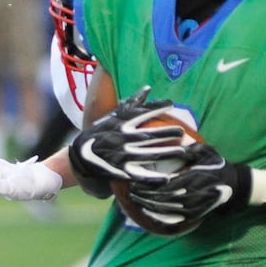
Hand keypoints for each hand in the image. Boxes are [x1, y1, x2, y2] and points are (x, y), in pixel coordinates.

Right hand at [67, 87, 183, 195]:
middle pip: (150, 136)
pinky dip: (154, 178)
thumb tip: (148, 88)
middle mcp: (122, 139)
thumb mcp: (114, 116)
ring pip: (149, 155)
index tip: (172, 105)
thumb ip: (132, 103)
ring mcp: (123, 156)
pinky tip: (168, 178)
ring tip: (182, 151)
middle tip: (182, 132)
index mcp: (121, 124)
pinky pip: (141, 175)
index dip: (157, 108)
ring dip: (167, 153)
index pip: (141, 113)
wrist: (82, 156)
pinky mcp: (122, 172)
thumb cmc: (101, 133)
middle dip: (168, 133)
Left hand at [127, 142, 251, 225]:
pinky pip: (173, 219)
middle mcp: (192, 195)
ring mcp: (193, 207)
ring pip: (166, 210)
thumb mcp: (206, 152)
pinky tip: (147, 213)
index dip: (149, 185)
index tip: (135, 180)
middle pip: (163, 199)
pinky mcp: (194, 215)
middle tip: (131, 191)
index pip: (166, 184)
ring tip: (135, 200)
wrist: (233, 186)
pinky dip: (159, 217)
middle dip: (145, 196)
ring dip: (149, 206)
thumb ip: (190, 148)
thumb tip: (175, 138)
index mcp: (193, 178)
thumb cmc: (217, 165)